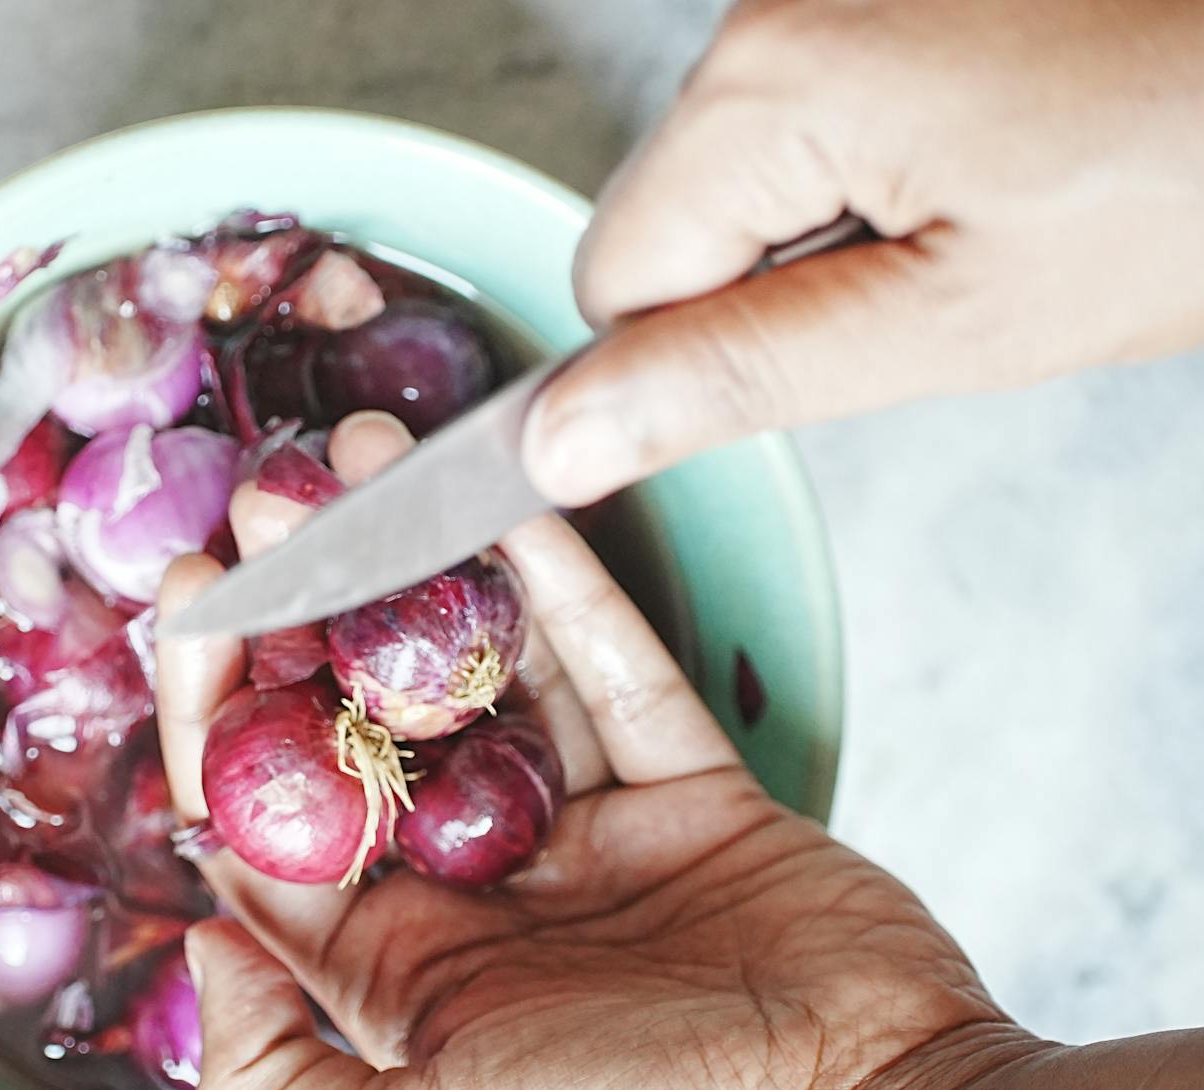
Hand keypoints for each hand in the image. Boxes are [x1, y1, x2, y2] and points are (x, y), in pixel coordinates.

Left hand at [155, 413, 1027, 1089]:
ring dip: (423, 571)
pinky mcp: (691, 792)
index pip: (274, 817)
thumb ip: (268, 1077)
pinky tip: (499, 501)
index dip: (217, 709)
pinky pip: (614, 669)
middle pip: (367, 726)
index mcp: (396, 971)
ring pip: (487, 678)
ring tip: (360, 459)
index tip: (192, 602)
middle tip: (268, 501)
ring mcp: (587, 835)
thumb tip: (201, 940)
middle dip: (308, 613)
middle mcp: (479, 893)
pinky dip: (564, 587)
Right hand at [523, 0, 1203, 505]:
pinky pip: (813, 112)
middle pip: (669, 217)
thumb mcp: (957, 322)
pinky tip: (990, 157)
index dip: (706, 354)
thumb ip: (734, 376)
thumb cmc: (1193, 170)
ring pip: (740, 171)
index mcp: (769, 83)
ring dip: (837, 222)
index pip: (610, 284)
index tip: (836, 348)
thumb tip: (558, 438)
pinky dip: (883, 160)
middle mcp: (773, 6)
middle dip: (775, 279)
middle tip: (940, 276)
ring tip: (987, 208)